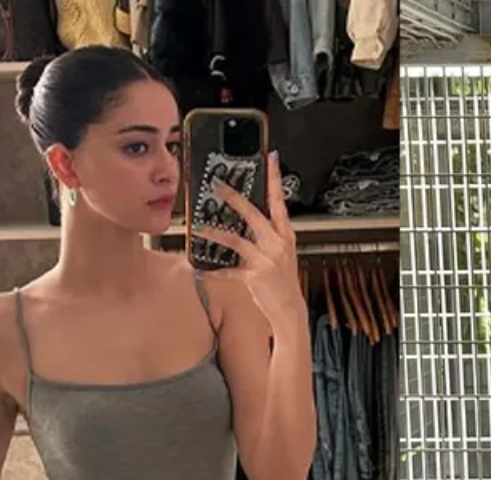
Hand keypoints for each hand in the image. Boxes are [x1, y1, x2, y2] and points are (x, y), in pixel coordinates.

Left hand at [191, 151, 305, 328]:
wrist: (290, 309)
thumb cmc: (283, 281)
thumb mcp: (282, 253)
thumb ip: (268, 235)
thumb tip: (246, 218)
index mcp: (285, 235)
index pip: (280, 201)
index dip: (275, 179)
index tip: (270, 159)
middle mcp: (277, 244)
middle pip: (254, 214)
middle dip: (234, 199)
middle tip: (217, 186)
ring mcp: (266, 260)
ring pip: (236, 240)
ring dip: (215, 233)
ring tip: (200, 228)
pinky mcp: (254, 276)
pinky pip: (229, 271)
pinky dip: (214, 271)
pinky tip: (202, 269)